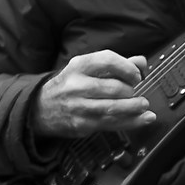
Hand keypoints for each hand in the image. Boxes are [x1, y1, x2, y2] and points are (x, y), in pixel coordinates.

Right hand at [34, 50, 153, 138]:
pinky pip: (112, 123)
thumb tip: (141, 62)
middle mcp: (77, 85)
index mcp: (79, 66)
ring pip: (114, 107)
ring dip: (135, 107)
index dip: (127, 67)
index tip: (136, 75)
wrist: (40, 108)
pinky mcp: (83, 124)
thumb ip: (115, 65)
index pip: (108, 60)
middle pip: (114, 87)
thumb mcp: (86, 69)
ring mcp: (79, 106)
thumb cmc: (69, 86)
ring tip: (143, 105)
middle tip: (136, 92)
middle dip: (131, 90)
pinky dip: (133, 122)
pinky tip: (144, 118)